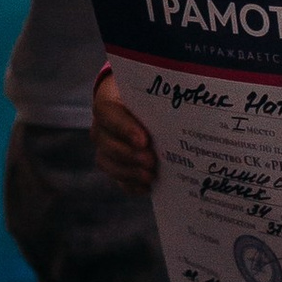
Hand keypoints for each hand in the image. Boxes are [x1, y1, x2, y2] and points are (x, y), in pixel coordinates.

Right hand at [92, 67, 156, 192]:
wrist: (141, 108)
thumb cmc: (148, 98)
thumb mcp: (150, 93)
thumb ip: (157, 98)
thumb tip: (180, 100)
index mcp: (107, 104)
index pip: (107, 114)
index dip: (124, 128)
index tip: (144, 140)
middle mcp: (100, 127)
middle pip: (106, 142)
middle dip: (129, 154)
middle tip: (151, 161)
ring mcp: (104, 148)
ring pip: (107, 163)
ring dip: (129, 172)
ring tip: (150, 176)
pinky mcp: (113, 165)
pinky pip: (116, 179)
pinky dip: (131, 185)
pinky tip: (147, 188)